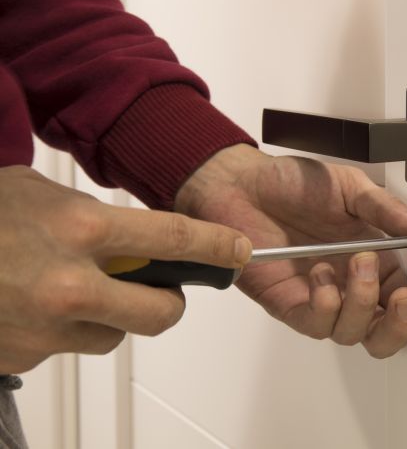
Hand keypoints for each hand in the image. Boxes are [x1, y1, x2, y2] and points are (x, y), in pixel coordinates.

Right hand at [0, 166, 250, 373]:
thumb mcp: (39, 193)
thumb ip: (95, 218)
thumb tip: (141, 240)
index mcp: (82, 229)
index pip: (174, 237)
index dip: (216, 245)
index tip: (239, 251)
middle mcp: (71, 284)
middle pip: (162, 313)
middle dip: (167, 302)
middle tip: (154, 288)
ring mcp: (47, 328)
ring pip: (114, 336)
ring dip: (109, 318)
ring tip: (70, 289)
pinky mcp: (24, 356)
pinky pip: (68, 348)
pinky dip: (64, 331)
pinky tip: (32, 305)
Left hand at [175, 144, 406, 357]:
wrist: (243, 184)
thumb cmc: (293, 183)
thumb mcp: (350, 187)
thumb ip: (387, 210)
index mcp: (375, 258)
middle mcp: (351, 284)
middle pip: (385, 331)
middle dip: (400, 325)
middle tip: (403, 298)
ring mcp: (322, 297)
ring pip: (354, 333)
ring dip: (361, 304)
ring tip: (355, 264)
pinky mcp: (291, 305)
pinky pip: (316, 324)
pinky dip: (326, 307)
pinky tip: (323, 279)